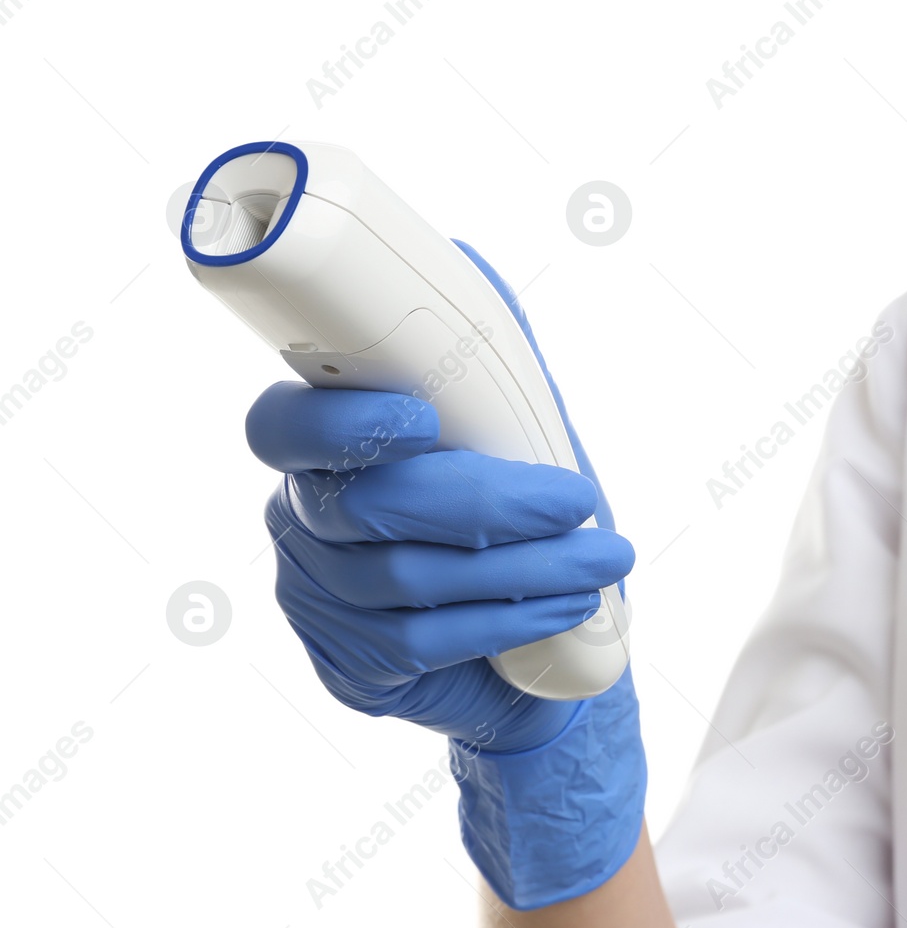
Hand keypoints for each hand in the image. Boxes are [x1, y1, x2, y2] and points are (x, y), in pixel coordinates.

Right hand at [243, 243, 647, 908]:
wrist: (518, 645)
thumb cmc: (504, 517)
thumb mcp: (504, 433)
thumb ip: (488, 361)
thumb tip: (464, 260)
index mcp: (319, 451)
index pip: (282, 429)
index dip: (338, 423)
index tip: (420, 417)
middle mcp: (301, 523)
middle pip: (366, 509)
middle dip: (483, 501)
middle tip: (573, 499)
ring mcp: (320, 602)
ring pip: (409, 580)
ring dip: (523, 566)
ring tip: (604, 556)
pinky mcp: (354, 667)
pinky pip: (427, 643)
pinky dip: (511, 618)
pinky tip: (571, 602)